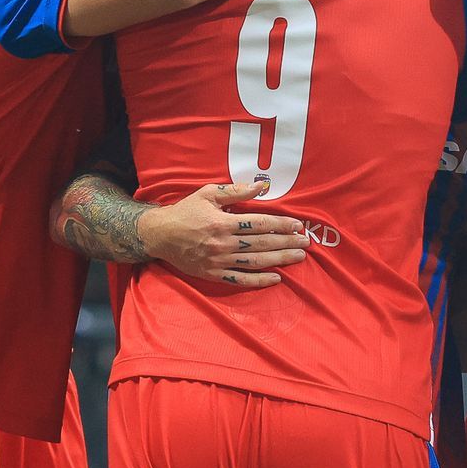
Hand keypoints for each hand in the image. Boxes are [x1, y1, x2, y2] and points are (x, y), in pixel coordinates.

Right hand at [136, 181, 309, 288]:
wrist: (160, 235)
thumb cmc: (185, 211)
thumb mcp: (208, 194)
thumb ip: (235, 192)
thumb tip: (260, 187)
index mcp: (223, 222)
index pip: (260, 223)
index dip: (281, 224)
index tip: (298, 226)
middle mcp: (223, 243)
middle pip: (262, 243)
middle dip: (287, 242)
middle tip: (306, 243)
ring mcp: (219, 261)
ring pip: (256, 262)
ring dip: (280, 260)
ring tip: (298, 257)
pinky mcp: (214, 274)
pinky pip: (240, 280)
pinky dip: (259, 280)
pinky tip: (276, 278)